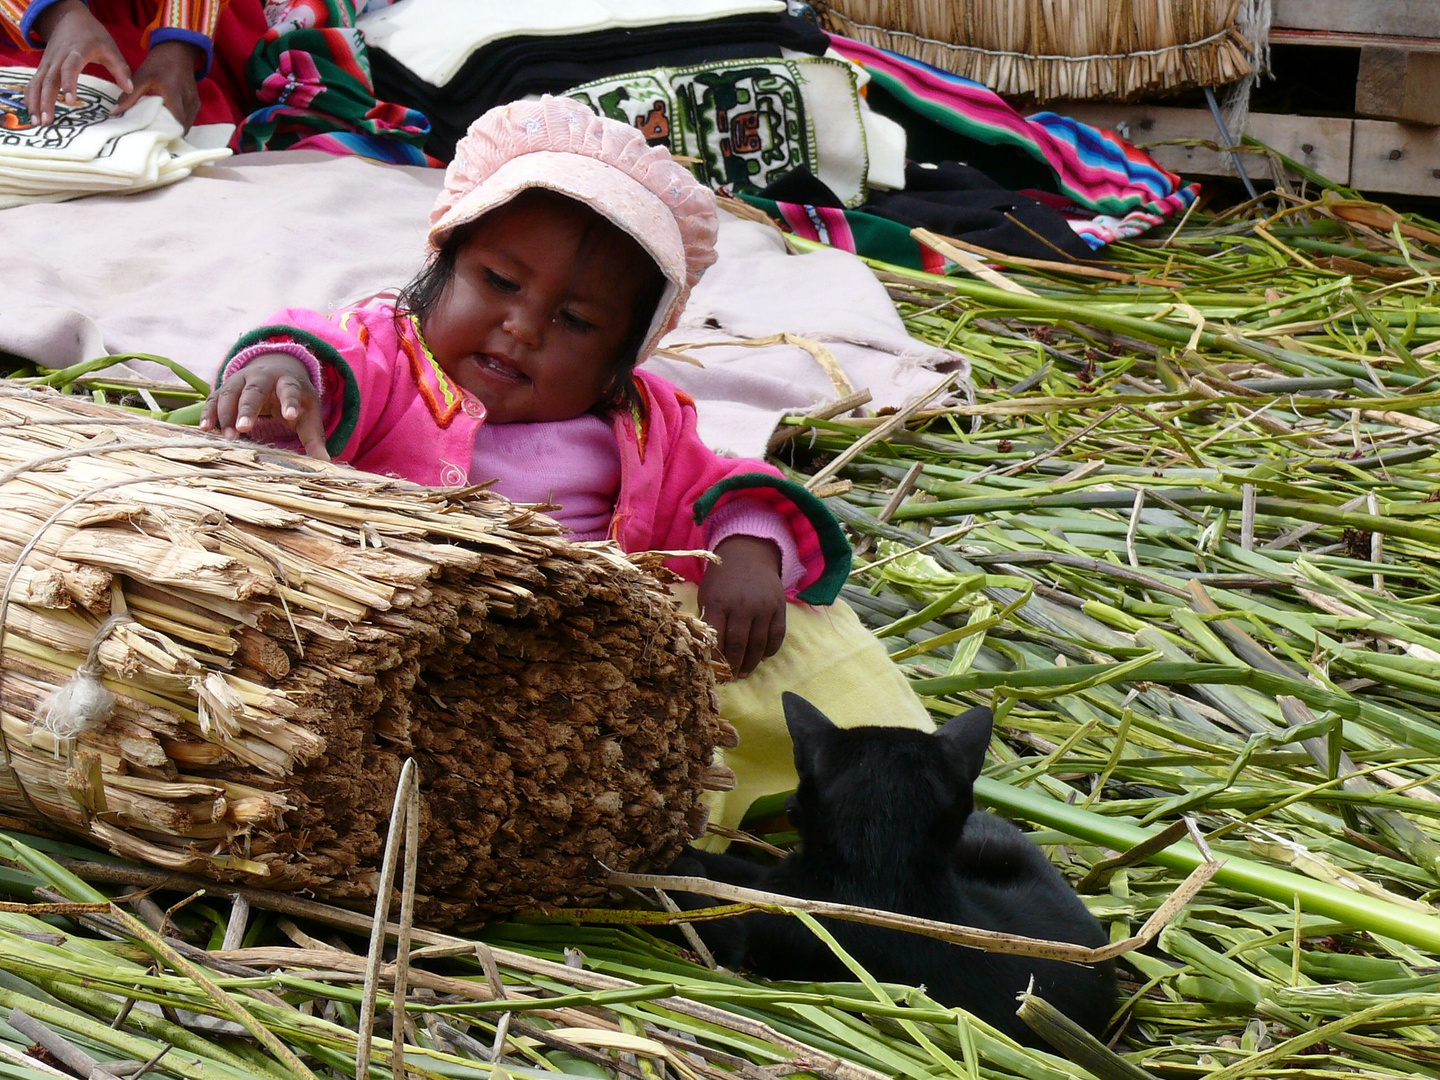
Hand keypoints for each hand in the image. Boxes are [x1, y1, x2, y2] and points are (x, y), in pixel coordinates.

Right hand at [26, 0, 132, 124]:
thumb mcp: (111, 49)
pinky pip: (33, 82)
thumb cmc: (93, 36)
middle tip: (48, 121)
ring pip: (37, 82)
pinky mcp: (43, 67)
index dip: (68, 82)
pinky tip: (31, 112)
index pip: (69, 68)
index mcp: (76, 52)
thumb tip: (129, 89)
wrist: (70, 19)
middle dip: (46, 100)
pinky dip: (30, 96)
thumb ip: (120, 69)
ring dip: (35, 101)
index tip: (69, 100)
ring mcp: (48, 62)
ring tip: (38, 121)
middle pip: (49, 80)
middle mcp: (58, 58)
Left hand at [114, 39, 201, 130]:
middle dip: (170, 133)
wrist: (177, 51)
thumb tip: (114, 112)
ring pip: (187, 124)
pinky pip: (189, 118)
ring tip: (161, 131)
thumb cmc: (158, 64)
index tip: (155, 138)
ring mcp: (194, 102)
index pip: (176, 122)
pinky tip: (168, 122)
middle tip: (155, 137)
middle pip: (182, 127)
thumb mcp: (142, 77)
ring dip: (176, 129)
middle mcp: (188, 100)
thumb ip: (129, 96)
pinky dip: (180, 122)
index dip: (168, 133)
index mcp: (174, 94)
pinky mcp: (196, 103)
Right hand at [201, 353, 330, 459]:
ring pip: (230, 393)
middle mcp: (263, 377)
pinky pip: (214, 398)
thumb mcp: (309, 412)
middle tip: (243, 428)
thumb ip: (314, 436)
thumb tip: (325, 462)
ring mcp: (241, 379)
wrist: (277, 367)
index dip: (290, 402)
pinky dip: (209, 412)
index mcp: (288, 381)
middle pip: (254, 391)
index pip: (290, 390)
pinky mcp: (226, 387)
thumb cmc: (295, 397)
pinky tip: (205, 428)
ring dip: (226, 414)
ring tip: (227, 437)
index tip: (290, 416)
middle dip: (248, 408)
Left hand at [697, 536, 786, 677]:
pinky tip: (762, 657)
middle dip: (733, 666)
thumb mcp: (707, 595)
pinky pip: (777, 636)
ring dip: (751, 663)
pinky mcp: (779, 607)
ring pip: (758, 645)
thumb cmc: (722, 579)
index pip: (716, 640)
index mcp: (718, 604)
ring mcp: (763, 607)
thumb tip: (708, 651)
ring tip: (743, 673)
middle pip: (738, 646)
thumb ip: (708, 621)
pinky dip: (770, 650)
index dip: (714, 660)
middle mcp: (742, 607)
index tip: (713, 673)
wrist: (748, 554)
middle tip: (730, 678)